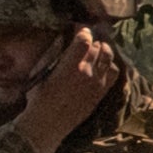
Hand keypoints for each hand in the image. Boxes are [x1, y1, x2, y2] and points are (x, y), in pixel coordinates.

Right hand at [23, 23, 120, 148]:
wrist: (48, 123)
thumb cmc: (38, 98)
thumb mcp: (40, 73)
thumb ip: (53, 56)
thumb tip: (62, 41)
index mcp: (70, 66)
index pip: (84, 40)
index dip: (83, 31)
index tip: (80, 29)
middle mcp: (87, 72)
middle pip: (97, 47)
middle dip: (92, 40)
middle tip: (86, 40)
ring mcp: (97, 82)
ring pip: (108, 57)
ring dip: (103, 50)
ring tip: (97, 49)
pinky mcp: (101, 92)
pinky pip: (113, 72)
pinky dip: (109, 64)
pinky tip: (103, 64)